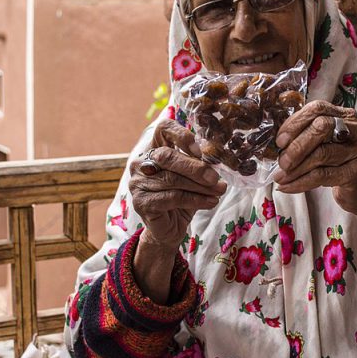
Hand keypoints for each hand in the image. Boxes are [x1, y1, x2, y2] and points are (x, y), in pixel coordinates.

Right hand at [129, 119, 225, 251]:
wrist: (169, 228)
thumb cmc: (182, 198)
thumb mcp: (191, 177)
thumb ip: (198, 164)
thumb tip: (216, 157)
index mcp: (153, 149)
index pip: (163, 129)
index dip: (181, 135)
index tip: (199, 150)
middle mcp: (141, 163)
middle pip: (167, 156)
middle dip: (196, 167)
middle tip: (216, 177)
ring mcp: (138, 183)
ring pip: (173, 179)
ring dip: (200, 186)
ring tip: (219, 191)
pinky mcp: (142, 203)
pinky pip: (173, 197)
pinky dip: (196, 199)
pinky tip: (210, 202)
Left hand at [271, 100, 356, 214]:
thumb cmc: (339, 163)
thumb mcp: (327, 143)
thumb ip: (308, 135)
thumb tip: (278, 145)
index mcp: (346, 116)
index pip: (318, 109)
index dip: (295, 123)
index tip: (280, 141)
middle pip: (321, 127)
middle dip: (296, 145)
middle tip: (281, 162)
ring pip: (321, 154)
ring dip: (295, 168)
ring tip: (280, 178)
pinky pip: (323, 175)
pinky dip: (301, 182)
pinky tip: (288, 187)